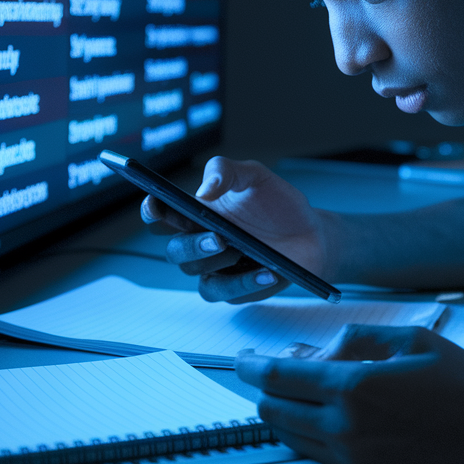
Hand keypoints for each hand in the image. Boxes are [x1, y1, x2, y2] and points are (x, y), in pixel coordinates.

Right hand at [141, 157, 330, 302]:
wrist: (312, 234)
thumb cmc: (277, 204)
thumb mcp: (255, 176)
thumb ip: (226, 171)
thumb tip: (204, 191)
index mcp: (197, 213)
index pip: (162, 215)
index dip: (152, 211)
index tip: (156, 203)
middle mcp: (200, 241)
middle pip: (174, 249)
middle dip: (191, 244)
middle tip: (217, 237)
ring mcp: (215, 267)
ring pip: (195, 273)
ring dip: (215, 263)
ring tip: (240, 250)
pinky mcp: (233, 289)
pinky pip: (226, 292)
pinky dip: (244, 283)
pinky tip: (266, 271)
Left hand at [236, 324, 463, 463]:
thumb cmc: (462, 387)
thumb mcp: (410, 340)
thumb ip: (353, 339)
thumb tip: (309, 350)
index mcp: (355, 387)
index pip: (278, 377)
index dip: (252, 365)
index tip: (243, 358)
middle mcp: (345, 428)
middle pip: (272, 411)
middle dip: (263, 389)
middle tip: (270, 372)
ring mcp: (352, 459)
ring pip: (289, 436)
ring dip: (283, 412)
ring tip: (302, 392)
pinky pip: (315, 455)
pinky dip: (307, 434)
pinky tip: (327, 416)